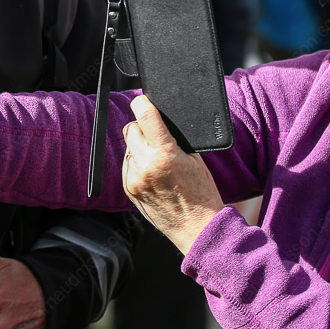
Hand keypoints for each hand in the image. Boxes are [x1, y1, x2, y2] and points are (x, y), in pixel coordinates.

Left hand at [121, 95, 224, 254]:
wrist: (195, 228)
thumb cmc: (201, 194)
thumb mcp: (194, 159)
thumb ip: (173, 139)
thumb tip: (158, 122)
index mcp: (165, 154)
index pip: (144, 116)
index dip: (142, 103)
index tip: (143, 100)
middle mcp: (145, 165)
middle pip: (131, 129)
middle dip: (141, 128)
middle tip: (156, 136)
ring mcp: (134, 178)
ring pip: (128, 147)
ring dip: (139, 147)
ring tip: (158, 160)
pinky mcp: (128, 189)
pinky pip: (128, 165)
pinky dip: (137, 164)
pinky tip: (153, 173)